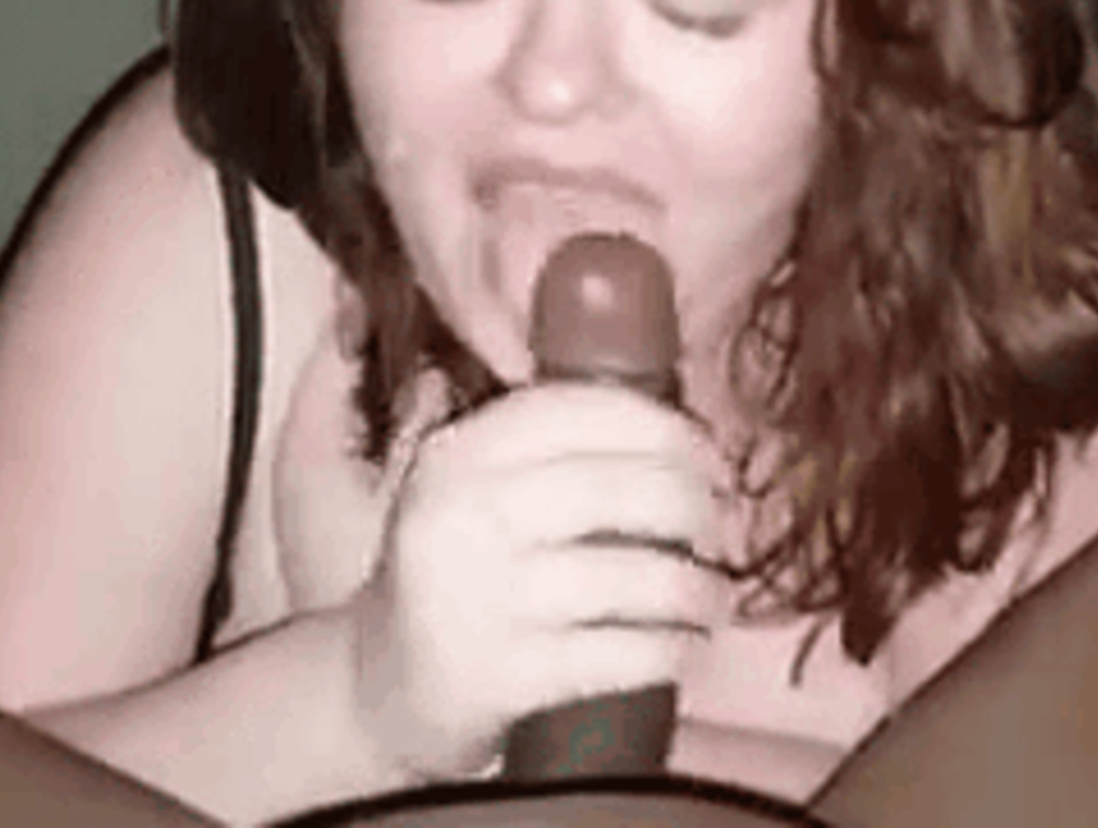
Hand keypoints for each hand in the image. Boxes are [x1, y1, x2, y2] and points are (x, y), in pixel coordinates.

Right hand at [343, 382, 730, 780]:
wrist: (380, 687)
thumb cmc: (457, 574)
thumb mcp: (473, 493)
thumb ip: (552, 454)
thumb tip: (682, 437)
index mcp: (459, 454)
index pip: (580, 410)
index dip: (665, 427)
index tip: (710, 457)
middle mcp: (460, 514)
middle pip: (615, 488)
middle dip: (691, 506)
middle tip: (717, 527)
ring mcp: (478, 598)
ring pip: (628, 576)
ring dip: (694, 588)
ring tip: (714, 597)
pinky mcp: (501, 674)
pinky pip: (617, 654)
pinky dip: (670, 649)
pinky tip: (686, 647)